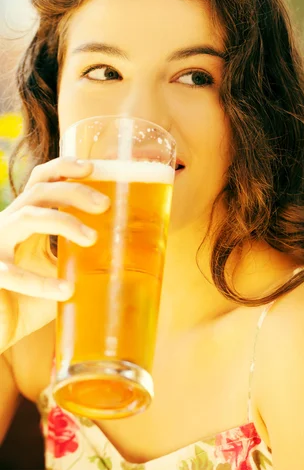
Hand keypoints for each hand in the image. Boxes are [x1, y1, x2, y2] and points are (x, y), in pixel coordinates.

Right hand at [0, 157, 109, 351]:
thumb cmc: (28, 301)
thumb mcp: (59, 272)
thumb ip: (80, 259)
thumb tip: (126, 254)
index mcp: (25, 220)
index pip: (41, 181)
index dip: (62, 168)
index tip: (92, 168)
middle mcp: (8, 226)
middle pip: (39, 191)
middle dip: (74, 191)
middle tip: (104, 204)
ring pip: (27, 217)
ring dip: (63, 222)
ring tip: (92, 239)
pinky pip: (12, 272)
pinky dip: (40, 282)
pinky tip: (66, 291)